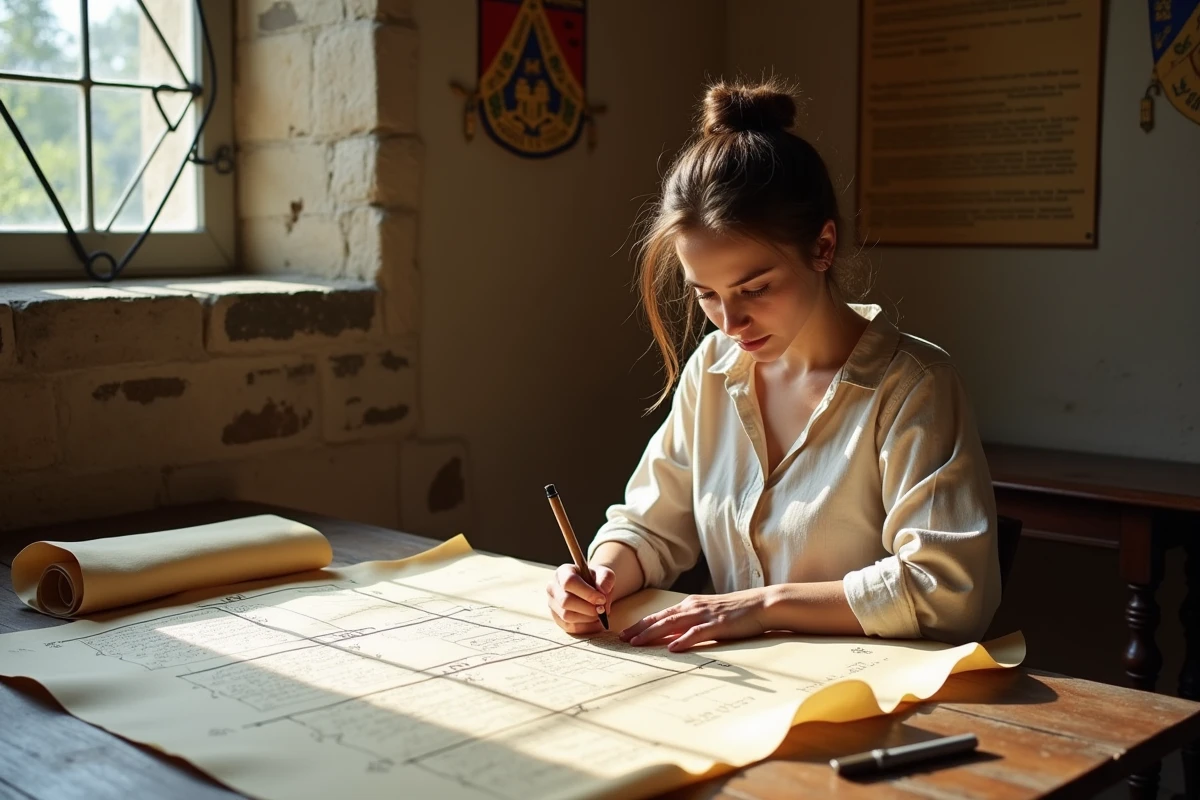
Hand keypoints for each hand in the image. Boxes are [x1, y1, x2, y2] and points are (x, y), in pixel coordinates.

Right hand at [546, 563, 615, 634]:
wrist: (593, 590)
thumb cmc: (597, 580)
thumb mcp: (605, 574)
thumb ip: (606, 578)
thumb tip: (602, 590)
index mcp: (563, 572)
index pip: (569, 582)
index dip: (586, 593)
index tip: (602, 599)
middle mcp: (553, 587)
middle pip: (566, 601)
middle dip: (588, 608)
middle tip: (602, 609)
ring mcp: (552, 604)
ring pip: (567, 616)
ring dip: (587, 618)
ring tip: (599, 614)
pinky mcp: (557, 618)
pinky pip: (569, 627)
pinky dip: (586, 627)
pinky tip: (595, 622)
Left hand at [620, 589, 769, 651]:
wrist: (762, 603)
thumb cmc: (737, 611)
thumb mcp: (710, 615)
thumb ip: (692, 624)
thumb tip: (674, 638)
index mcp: (691, 605)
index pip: (660, 615)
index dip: (641, 624)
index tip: (625, 634)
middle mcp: (694, 607)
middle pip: (661, 619)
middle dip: (639, 629)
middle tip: (622, 640)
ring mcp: (705, 615)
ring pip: (673, 624)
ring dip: (653, 633)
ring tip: (637, 642)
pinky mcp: (719, 624)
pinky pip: (697, 633)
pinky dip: (683, 640)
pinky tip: (672, 648)